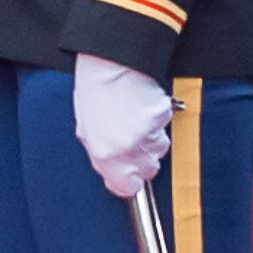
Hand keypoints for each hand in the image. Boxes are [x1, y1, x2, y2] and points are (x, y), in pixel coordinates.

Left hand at [73, 52, 172, 196]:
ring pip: (159, 150)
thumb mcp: (87, 130)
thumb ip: (103, 155)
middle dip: (142, 156)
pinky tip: (144, 107)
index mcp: (103, 154)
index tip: (130, 177)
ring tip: (136, 117)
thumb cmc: (96, 92)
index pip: (126, 187)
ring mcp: (145, 135)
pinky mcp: (160, 120)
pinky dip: (158, 121)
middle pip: (147, 170)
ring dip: (152, 138)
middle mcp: (126, 149)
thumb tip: (114, 173)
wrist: (111, 65)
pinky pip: (164, 129)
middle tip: (130, 136)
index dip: (130, 181)